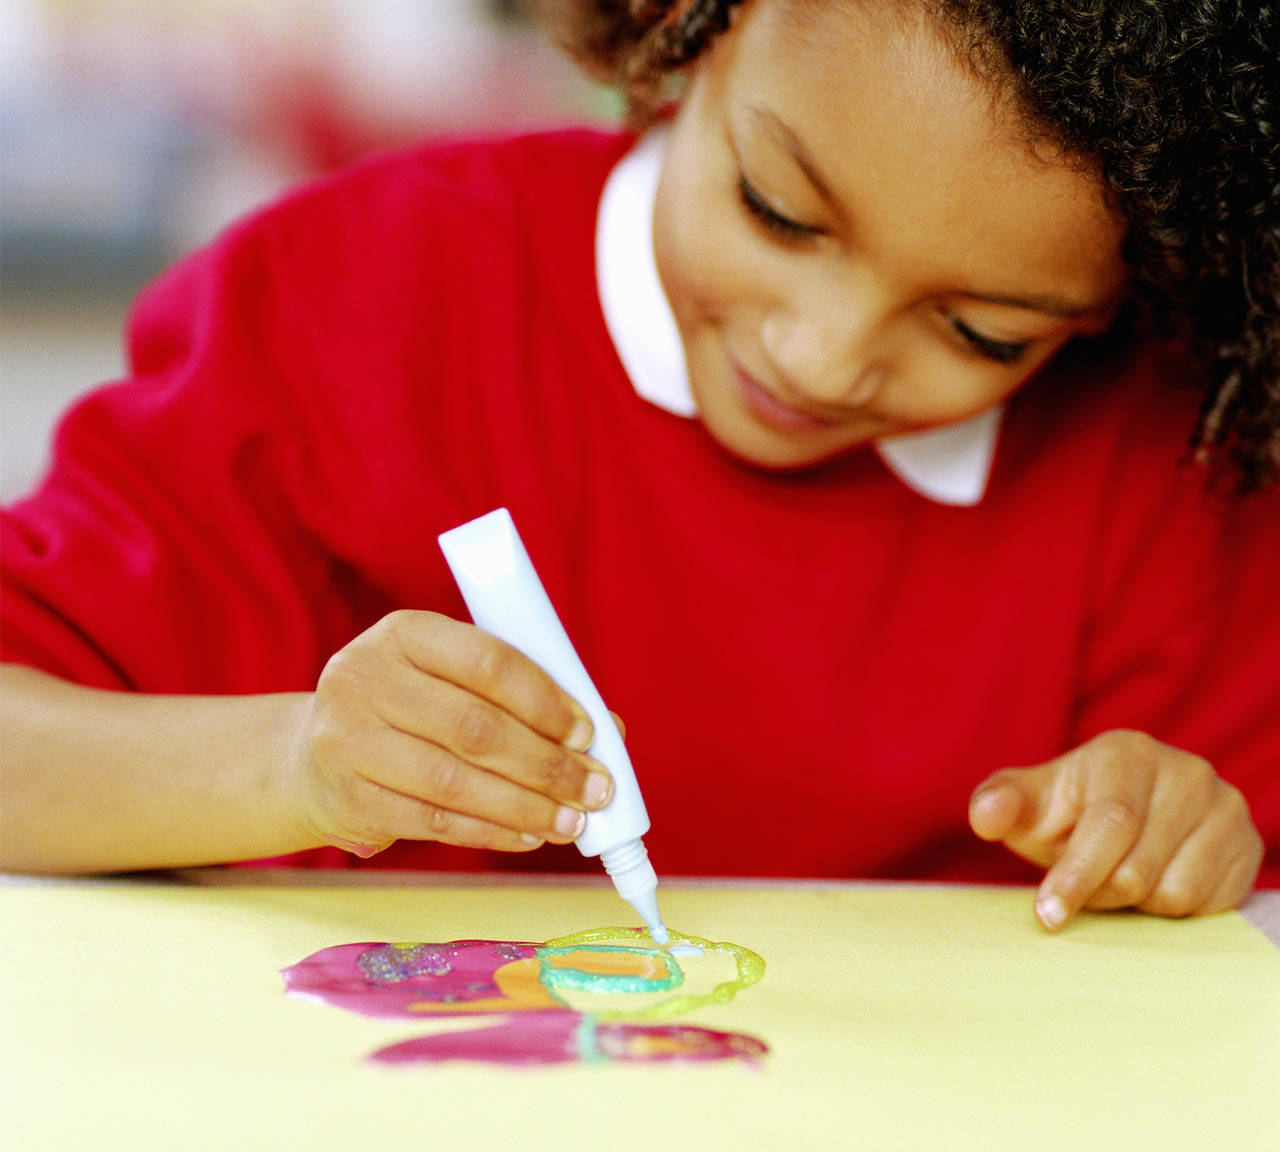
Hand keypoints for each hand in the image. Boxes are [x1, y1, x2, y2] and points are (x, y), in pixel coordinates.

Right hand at [288, 611, 614, 857]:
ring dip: (526, 807)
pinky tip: (528, 835)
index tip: (588, 732)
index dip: (546, 700)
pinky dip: (491, 832)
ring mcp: (348, 741)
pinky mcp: (349, 799)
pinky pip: (434, 824)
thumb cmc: (411, 709)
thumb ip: (523, 694)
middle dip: (547, 764)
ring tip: (571, 821)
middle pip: (475, 728)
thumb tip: (608, 733)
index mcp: (403, 633)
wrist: (315, 755)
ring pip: (456, 784)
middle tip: (594, 789)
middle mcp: (365, 679)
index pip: (487, 661)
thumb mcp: (453, 678)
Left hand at [968, 730, 1262, 930]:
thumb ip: (998, 805)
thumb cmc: (1063, 814)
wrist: (1118, 821)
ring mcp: (1224, 807)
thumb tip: (986, 815)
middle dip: (1099, 892)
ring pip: (1174, 893)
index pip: (1110, 824)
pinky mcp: (1248, 846)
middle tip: (1081, 884)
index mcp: (1126, 753)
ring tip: (1117, 875)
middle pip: (1139, 867)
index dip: (1077, 875)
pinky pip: (1208, 905)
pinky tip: (1153, 881)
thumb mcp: (1026, 806)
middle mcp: (1186, 771)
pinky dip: (1171, 909)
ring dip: (1135, 902)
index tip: (1048, 913)